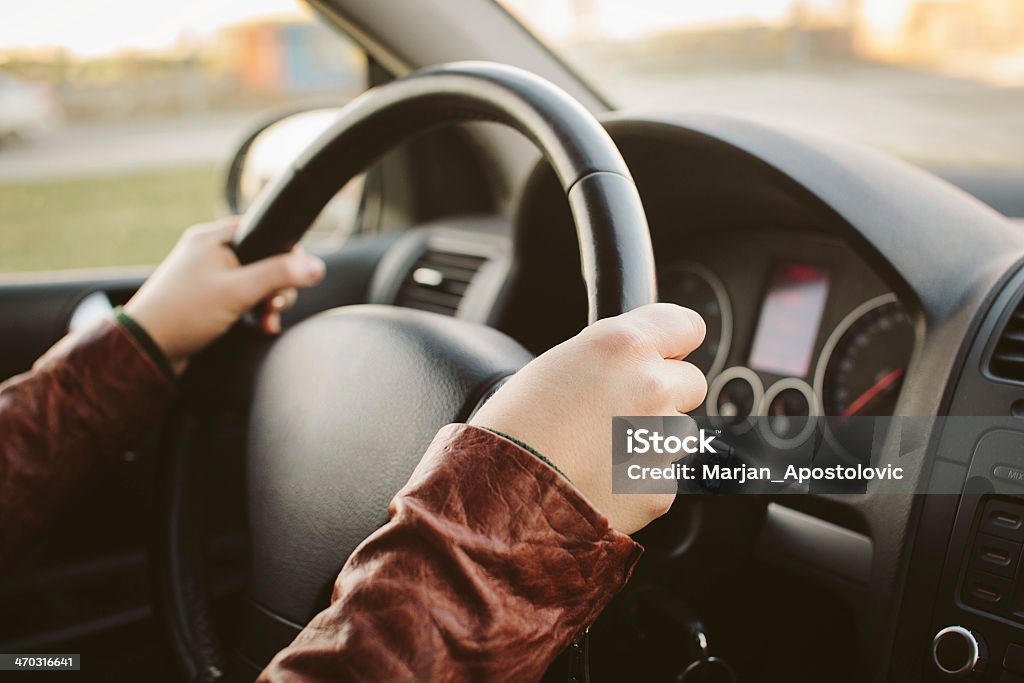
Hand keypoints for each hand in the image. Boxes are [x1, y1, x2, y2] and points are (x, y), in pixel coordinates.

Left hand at [125, 218, 324, 373]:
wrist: (147, 349)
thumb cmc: (184, 314)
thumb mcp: (238, 291)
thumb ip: (279, 275)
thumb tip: (316, 266)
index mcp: (212, 238)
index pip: (264, 230)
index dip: (285, 252)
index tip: (294, 274)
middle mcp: (210, 252)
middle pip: (265, 259)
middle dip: (278, 286)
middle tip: (274, 305)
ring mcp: (209, 277)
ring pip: (257, 282)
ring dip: (269, 302)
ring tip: (266, 320)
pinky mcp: (209, 299)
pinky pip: (244, 298)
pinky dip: (256, 311)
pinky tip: (261, 326)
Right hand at [470, 303, 706, 534]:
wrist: (500, 496)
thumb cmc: (512, 428)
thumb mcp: (555, 364)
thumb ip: (607, 359)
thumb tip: (630, 365)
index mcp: (622, 345)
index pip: (686, 325)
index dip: (675, 342)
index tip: (668, 353)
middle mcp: (651, 384)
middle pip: (691, 382)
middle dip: (665, 395)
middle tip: (620, 412)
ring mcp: (661, 439)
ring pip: (680, 432)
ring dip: (654, 439)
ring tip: (602, 451)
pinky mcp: (660, 487)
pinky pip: (663, 476)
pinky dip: (639, 479)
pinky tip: (600, 480)